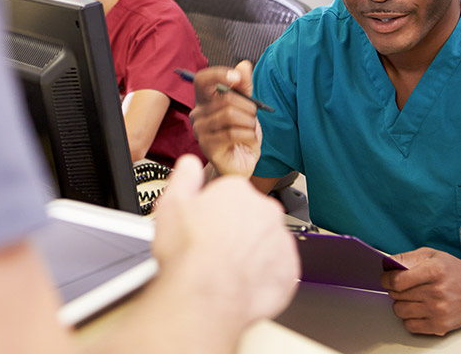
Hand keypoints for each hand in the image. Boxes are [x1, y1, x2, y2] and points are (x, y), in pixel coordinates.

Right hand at [151, 155, 298, 337]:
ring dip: (251, 253)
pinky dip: (263, 275)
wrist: (207, 297)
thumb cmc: (189, 255)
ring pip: (265, 243)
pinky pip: (277, 269)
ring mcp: (280, 240)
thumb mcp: (171, 204)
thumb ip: (185, 176)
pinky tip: (240, 282)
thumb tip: (189, 164)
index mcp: (238, 191)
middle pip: (251, 216)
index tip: (205, 225)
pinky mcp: (289, 270)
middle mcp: (265, 211)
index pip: (230, 194)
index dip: (214, 212)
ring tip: (225, 269)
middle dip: (235, 230)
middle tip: (213, 248)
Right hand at [188, 62, 261, 177]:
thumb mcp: (246, 108)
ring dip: (249, 122)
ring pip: (230, 115)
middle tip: (254, 116)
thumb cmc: (241, 135)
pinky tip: (248, 141)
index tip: (237, 77)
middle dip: (248, 106)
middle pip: (226, 99)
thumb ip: (244, 88)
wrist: (239, 164)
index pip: (203, 80)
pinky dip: (248, 135)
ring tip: (251, 129)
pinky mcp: (207, 146)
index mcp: (205, 101)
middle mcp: (198, 114)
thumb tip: (243, 65)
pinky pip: (232, 133)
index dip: (219, 74)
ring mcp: (200, 131)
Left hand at [381, 247, 460, 335]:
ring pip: (400, 311)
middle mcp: (437, 291)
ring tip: (413, 297)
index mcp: (434, 271)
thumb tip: (386, 264)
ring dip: (402, 304)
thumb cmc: (454, 272)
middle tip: (405, 286)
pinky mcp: (440, 326)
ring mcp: (439, 311)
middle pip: (396, 295)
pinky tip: (419, 309)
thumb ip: (407, 257)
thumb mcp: (432, 255)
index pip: (397, 280)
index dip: (386, 279)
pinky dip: (410, 318)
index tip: (387, 279)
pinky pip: (409, 326)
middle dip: (396, 290)